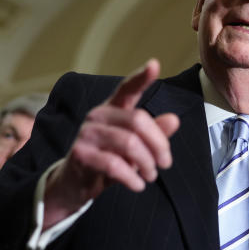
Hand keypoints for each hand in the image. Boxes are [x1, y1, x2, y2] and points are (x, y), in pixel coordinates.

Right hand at [44, 59, 179, 225]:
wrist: (74, 184)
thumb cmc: (108, 159)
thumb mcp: (135, 147)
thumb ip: (154, 133)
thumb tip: (174, 120)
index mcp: (112, 108)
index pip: (127, 88)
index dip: (141, 77)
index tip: (155, 64)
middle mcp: (98, 115)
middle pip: (139, 121)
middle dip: (159, 145)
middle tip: (165, 164)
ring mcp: (87, 133)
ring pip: (130, 144)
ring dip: (147, 164)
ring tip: (151, 175)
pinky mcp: (81, 154)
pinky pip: (115, 165)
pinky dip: (132, 178)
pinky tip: (138, 185)